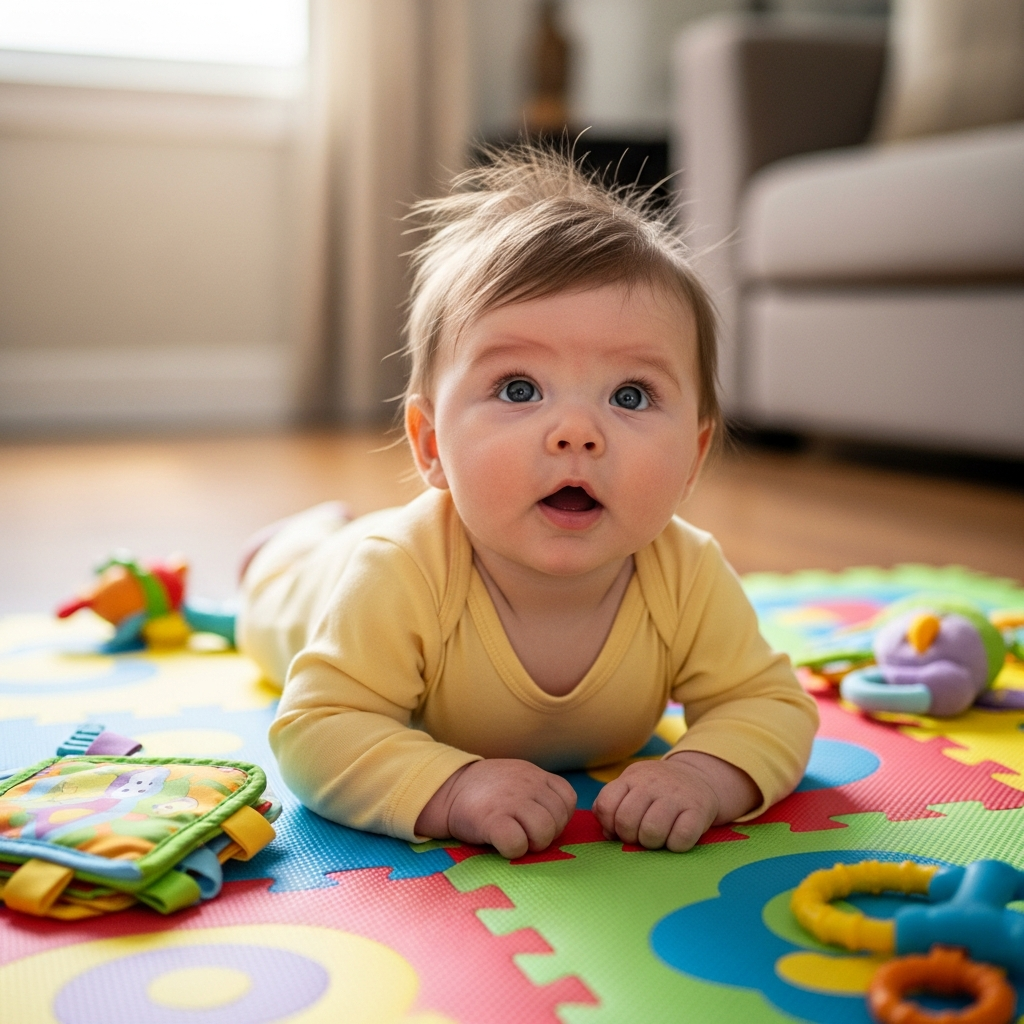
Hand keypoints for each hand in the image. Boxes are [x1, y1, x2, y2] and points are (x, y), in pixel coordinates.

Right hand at [415, 759, 576, 858]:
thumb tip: (558, 823)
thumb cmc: (486, 793)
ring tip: (515, 840)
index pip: (568, 799)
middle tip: (525, 835)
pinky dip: (513, 850)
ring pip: (544, 832)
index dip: (558, 817)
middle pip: (558, 819)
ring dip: (532, 844)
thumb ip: (540, 793)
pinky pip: (517, 843)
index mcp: (535, 775)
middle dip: (546, 835)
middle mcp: (527, 784)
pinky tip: (501, 844)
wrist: (446, 789)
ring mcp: (510, 801)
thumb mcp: (518, 780)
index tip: (538, 821)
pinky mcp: (492, 820)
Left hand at [592, 751, 759, 852]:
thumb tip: (608, 833)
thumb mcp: (632, 788)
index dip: (609, 824)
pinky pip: (680, 838)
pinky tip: (676, 838)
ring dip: (652, 843)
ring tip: (658, 837)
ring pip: (651, 831)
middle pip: (626, 820)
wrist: (700, 777)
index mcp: (632, 777)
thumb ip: (614, 806)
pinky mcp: (698, 809)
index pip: (605, 804)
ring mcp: (676, 794)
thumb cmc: (658, 791)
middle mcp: (652, 782)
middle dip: (630, 836)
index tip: (619, 828)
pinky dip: (675, 845)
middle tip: (640, 835)